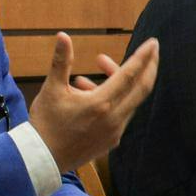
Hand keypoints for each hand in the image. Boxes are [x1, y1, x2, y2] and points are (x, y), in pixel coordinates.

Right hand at [27, 33, 158, 171]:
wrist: (42, 160)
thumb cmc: (46, 123)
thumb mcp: (52, 89)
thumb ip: (61, 61)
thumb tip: (63, 36)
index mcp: (101, 103)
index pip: (130, 74)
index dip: (143, 57)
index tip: (153, 43)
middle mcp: (114, 118)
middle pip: (142, 88)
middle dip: (149, 67)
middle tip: (151, 51)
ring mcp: (115, 132)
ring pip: (130, 101)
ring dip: (122, 81)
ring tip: (98, 65)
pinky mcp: (111, 141)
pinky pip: (122, 114)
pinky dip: (116, 99)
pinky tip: (92, 91)